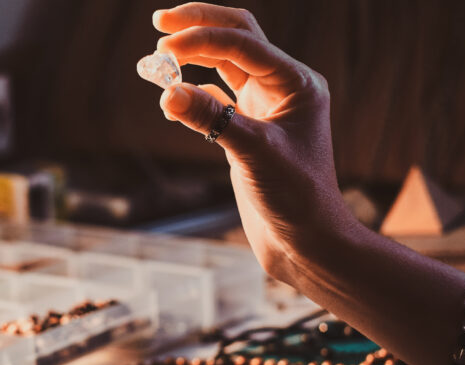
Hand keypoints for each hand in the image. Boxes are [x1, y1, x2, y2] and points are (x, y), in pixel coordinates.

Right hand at [153, 3, 354, 281]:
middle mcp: (283, 88)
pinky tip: (172, 91)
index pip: (244, 44)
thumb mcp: (253, 155)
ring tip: (158, 54)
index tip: (165, 48)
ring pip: (226, 63)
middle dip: (200, 25)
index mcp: (297, 83)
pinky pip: (218, 95)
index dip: (202, 40)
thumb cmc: (296, 199)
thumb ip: (211, 120)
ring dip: (194, 54)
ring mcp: (265, 107)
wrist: (306, 242)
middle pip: (238, 37)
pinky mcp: (249, 129)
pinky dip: (193, 88)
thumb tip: (168, 91)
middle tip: (160, 20)